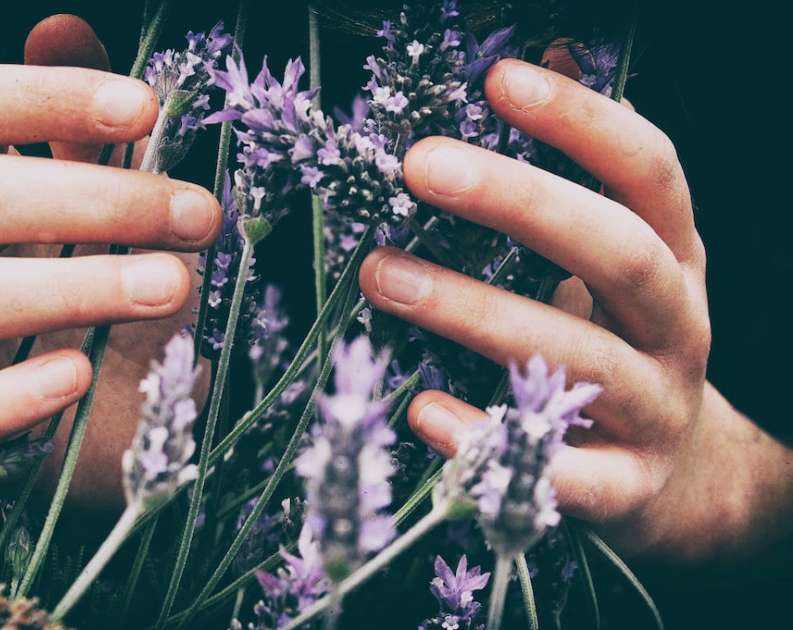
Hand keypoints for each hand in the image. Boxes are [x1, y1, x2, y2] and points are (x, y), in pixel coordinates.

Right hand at [0, 16, 220, 512]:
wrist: (98, 416)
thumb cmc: (103, 298)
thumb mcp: (107, 212)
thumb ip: (83, 130)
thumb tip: (63, 27)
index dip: (42, 97)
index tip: (145, 107)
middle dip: (95, 199)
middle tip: (201, 216)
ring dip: (75, 286)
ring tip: (176, 286)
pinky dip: (10, 397)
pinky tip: (78, 376)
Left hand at [359, 59, 792, 566]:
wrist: (684, 478)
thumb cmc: (624, 345)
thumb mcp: (621, 258)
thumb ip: (583, 171)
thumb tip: (547, 52)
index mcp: (674, 258)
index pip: (648, 171)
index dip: (583, 120)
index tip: (498, 80)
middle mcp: (677, 325)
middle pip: (617, 252)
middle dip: (519, 202)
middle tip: (418, 166)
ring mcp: (656, 408)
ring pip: (578, 356)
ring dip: (473, 311)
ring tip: (379, 275)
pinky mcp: (625, 487)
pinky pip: (560, 472)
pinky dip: (487, 438)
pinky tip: (422, 410)